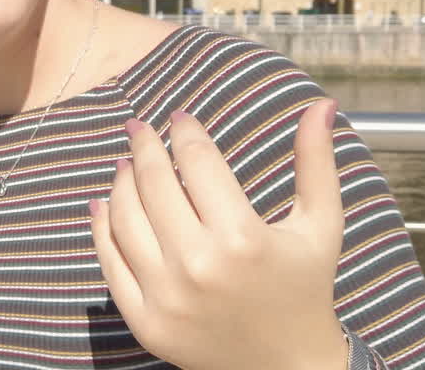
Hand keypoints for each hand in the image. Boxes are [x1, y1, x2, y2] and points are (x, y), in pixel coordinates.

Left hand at [89, 98, 347, 369]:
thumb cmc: (305, 289)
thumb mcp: (320, 226)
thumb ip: (317, 164)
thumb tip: (321, 103)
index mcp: (242, 238)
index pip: (198, 163)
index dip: (186, 133)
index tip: (180, 118)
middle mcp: (199, 266)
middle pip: (155, 184)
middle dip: (145, 147)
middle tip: (139, 127)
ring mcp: (166, 297)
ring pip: (125, 219)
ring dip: (121, 182)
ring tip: (126, 163)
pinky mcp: (145, 321)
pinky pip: (111, 262)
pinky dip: (103, 228)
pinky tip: (104, 203)